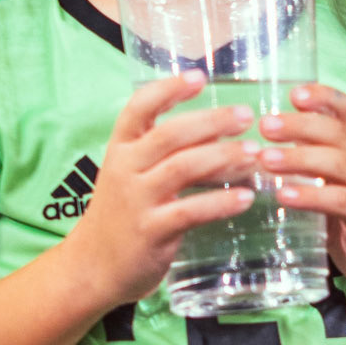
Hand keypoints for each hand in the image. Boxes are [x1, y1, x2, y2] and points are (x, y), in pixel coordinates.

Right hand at [63, 74, 258, 310]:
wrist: (92, 267)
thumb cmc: (122, 216)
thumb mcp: (132, 176)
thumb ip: (168, 155)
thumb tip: (226, 135)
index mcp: (120, 149)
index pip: (139, 108)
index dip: (168, 89)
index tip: (199, 77)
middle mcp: (125, 169)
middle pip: (170, 134)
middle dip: (211, 121)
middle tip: (245, 115)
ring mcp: (136, 200)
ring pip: (182, 168)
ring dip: (222, 156)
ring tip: (254, 153)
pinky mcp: (151, 232)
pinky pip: (191, 211)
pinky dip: (221, 202)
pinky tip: (246, 197)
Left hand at [256, 83, 345, 288]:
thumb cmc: (344, 217)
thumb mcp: (323, 182)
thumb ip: (298, 164)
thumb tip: (250, 150)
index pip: (342, 110)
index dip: (321, 96)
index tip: (293, 93)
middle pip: (334, 131)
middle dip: (298, 125)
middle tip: (264, 126)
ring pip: (336, 162)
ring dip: (298, 158)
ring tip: (266, 160)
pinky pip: (340, 200)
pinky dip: (311, 196)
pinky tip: (285, 196)